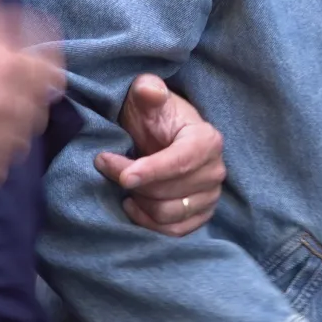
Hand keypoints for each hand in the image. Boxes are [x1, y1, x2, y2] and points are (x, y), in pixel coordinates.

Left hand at [101, 75, 225, 236]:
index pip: (181, 162)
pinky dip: (149, 222)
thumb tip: (150, 91)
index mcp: (207, 140)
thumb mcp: (146, 96)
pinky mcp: (201, 215)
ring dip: (139, 203)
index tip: (123, 175)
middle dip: (134, 183)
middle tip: (107, 166)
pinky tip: (132, 205)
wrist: (160, 136)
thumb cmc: (152, 115)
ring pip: (169, 213)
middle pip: (170, 191)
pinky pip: (174, 231)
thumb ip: (148, 89)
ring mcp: (210, 196)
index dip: (152, 171)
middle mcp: (215, 170)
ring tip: (122, 186)